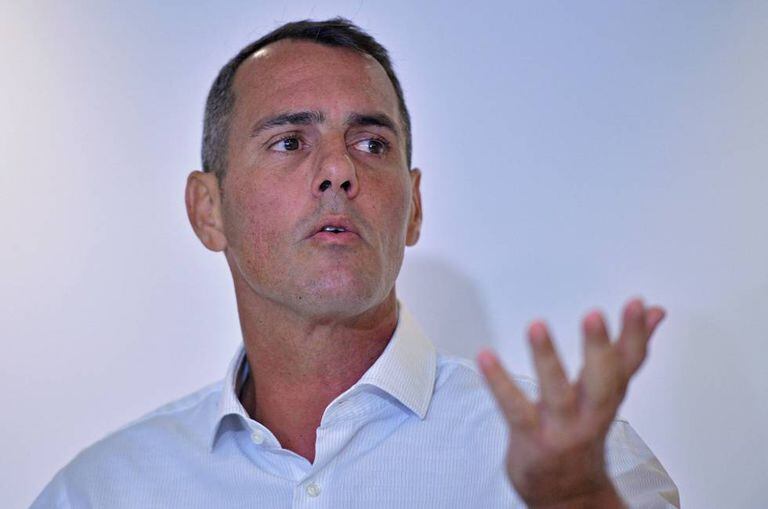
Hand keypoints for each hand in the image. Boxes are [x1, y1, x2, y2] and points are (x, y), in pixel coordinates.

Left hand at [477, 298, 664, 507]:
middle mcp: (590, 413)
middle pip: (602, 381)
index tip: (637, 304)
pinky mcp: (531, 438)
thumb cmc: (584, 432)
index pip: (629, 363)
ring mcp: (561, 428)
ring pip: (557, 393)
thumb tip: (653, 311)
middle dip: (599, 348)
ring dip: (547, 359)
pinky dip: (499, 382)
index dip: (635, 334)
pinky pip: (514, 408)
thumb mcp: (609, 390)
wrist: (568, 495)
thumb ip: (626, 350)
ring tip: (537, 325)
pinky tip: (486, 356)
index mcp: (608, 396)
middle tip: (594, 316)